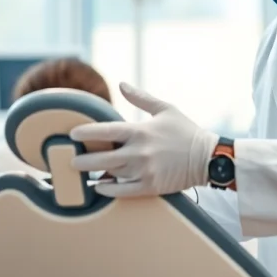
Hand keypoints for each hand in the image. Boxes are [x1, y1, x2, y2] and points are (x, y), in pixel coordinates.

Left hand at [68, 82, 218, 197]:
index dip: (86, 132)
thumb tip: (121, 84)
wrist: (207, 158)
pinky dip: (108, 190)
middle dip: (82, 160)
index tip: (72, 134)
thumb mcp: (165, 109)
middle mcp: (139, 152)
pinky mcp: (150, 187)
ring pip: (110, 175)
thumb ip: (140, 98)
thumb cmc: (185, 131)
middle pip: (102, 158)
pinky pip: (122, 191)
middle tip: (70, 160)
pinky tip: (99, 187)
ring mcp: (144, 171)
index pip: (106, 131)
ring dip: (93, 174)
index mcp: (140, 131)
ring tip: (80, 173)